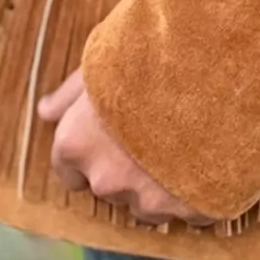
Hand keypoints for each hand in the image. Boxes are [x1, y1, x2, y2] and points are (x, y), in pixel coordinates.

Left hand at [38, 70, 212, 227]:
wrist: (214, 57)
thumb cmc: (151, 51)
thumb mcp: (102, 60)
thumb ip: (71, 94)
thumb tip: (46, 111)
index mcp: (77, 143)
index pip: (69, 171)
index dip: (92, 151)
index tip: (112, 134)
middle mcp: (106, 178)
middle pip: (111, 187)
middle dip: (129, 166)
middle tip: (157, 125)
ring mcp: (150, 197)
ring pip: (150, 203)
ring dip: (163, 182)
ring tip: (187, 136)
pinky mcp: (193, 207)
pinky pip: (193, 209)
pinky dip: (200, 189)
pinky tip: (212, 151)